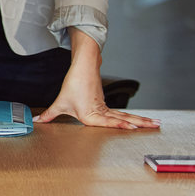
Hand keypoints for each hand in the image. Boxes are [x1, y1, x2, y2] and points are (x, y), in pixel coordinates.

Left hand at [36, 63, 159, 130]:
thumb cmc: (74, 84)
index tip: (133, 127)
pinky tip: (143, 122)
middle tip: (156, 126)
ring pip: (126, 116)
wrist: (83, 68)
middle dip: (140, 123)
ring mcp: (106, 108)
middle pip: (123, 119)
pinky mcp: (108, 105)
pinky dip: (134, 118)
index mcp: (90, 113)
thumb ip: (50, 115)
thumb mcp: (60, 103)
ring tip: (156, 124)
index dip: (120, 124)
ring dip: (142, 120)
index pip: (108, 121)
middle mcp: (101, 112)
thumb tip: (37, 122)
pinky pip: (122, 114)